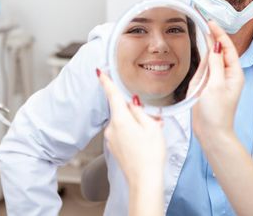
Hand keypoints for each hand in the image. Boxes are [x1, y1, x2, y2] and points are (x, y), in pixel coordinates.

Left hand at [97, 69, 165, 187]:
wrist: (144, 181)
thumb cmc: (150, 154)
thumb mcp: (151, 127)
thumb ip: (140, 111)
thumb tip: (132, 102)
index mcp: (120, 119)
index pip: (112, 95)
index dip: (106, 82)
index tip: (99, 72)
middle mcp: (112, 128)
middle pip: (122, 110)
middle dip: (136, 112)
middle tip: (153, 122)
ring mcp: (111, 139)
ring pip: (124, 123)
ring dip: (136, 124)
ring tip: (152, 135)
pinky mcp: (114, 148)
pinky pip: (123, 133)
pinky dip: (133, 133)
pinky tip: (145, 142)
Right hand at [191, 21, 244, 140]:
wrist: (212, 133)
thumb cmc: (217, 113)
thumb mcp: (215, 86)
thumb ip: (214, 65)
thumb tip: (214, 46)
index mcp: (234, 74)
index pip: (227, 48)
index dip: (219, 34)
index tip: (210, 22)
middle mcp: (227, 75)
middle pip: (220, 51)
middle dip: (213, 36)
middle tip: (203, 21)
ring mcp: (217, 81)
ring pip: (211, 59)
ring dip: (207, 48)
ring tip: (202, 31)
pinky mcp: (207, 87)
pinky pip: (204, 69)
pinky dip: (201, 61)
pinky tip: (199, 54)